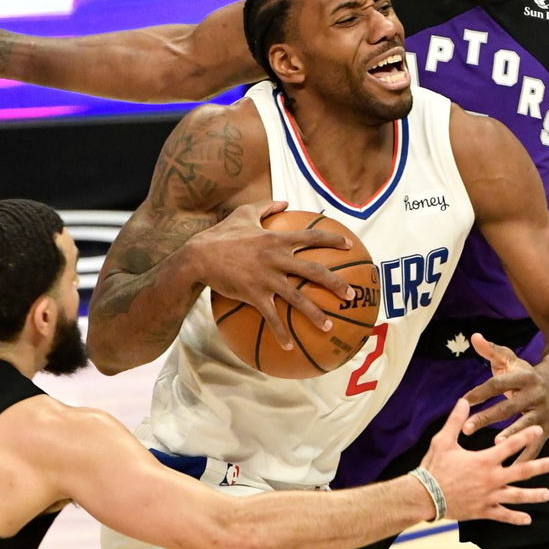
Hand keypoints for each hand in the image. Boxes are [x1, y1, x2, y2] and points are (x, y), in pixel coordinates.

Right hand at [192, 199, 354, 348]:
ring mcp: (266, 278)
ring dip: (315, 314)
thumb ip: (266, 206)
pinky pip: (271, 317)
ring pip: (298, 298)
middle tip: (351, 295)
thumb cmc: (222, 234)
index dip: (333, 240)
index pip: (312, 237)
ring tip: (329, 326)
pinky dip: (281, 333)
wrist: (198, 257)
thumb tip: (284, 201)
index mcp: (277, 239)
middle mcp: (276, 258)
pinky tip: (289, 347)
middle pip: (314, 271)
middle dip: (336, 283)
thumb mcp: (244, 213)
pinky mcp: (254, 295)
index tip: (350, 245)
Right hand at [420, 398, 548, 524]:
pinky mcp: (483, 510)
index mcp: (484, 460)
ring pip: (517, 496)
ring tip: (548, 494)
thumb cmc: (434, 467)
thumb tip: (462, 401)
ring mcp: (489, 496)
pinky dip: (515, 518)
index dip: (526, 436)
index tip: (539, 430)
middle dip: (539, 466)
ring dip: (534, 495)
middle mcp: (491, 479)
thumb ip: (455, 421)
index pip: (510, 445)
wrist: (424, 496)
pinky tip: (527, 520)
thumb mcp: (443, 440)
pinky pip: (503, 515)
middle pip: (521, 471)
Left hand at [460, 332, 548, 459]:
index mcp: (525, 376)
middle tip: (467, 428)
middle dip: (488, 417)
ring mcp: (544, 412)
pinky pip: (536, 444)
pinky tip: (511, 466)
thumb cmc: (522, 374)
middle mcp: (536, 394)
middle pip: (509, 406)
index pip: (498, 384)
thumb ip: (491, 351)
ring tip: (495, 445)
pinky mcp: (548, 428)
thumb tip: (475, 336)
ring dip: (511, 435)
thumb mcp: (509, 360)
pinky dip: (525, 455)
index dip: (480, 392)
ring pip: (525, 425)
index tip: (463, 400)